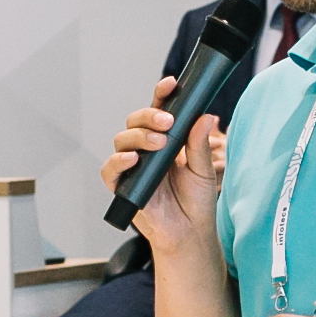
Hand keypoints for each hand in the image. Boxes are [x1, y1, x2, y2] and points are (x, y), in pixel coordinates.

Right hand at [100, 75, 223, 258]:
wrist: (190, 233)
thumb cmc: (196, 201)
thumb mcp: (203, 169)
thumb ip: (200, 144)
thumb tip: (205, 116)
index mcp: (165, 140)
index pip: (159, 111)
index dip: (161, 95)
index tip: (171, 83)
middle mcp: (145, 149)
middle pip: (135, 121)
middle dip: (150, 116)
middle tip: (168, 123)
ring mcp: (132, 167)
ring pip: (122, 139)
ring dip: (138, 137)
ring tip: (158, 144)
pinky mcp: (122, 187)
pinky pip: (109, 170)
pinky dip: (118, 162)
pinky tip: (132, 159)